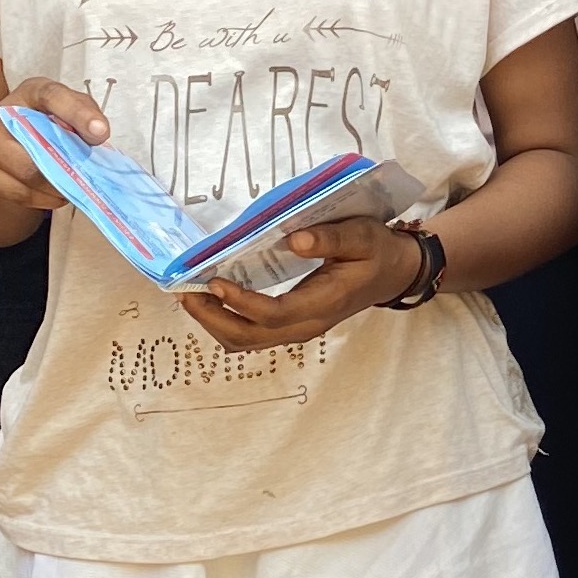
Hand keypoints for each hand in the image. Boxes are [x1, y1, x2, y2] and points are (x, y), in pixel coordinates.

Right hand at [0, 79, 108, 220]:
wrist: (0, 139)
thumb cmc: (43, 121)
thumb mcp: (68, 107)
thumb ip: (86, 112)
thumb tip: (97, 134)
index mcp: (30, 92)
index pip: (52, 97)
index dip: (77, 114)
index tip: (100, 133)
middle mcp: (2, 115)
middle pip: (40, 148)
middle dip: (70, 164)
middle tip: (89, 174)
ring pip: (32, 177)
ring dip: (61, 186)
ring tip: (74, 184)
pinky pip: (23, 194)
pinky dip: (47, 198)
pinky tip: (56, 191)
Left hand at [177, 216, 426, 352]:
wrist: (392, 273)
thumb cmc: (377, 251)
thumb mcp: (362, 236)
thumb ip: (330, 239)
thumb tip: (292, 240)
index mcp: (324, 304)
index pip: (274, 314)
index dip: (241, 302)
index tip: (215, 281)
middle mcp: (306, 324)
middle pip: (249, 336)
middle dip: (212, 317)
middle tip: (185, 290)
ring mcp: (297, 328)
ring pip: (245, 341)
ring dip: (213, 322)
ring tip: (189, 295)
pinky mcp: (290, 324)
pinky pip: (251, 333)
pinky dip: (225, 320)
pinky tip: (211, 298)